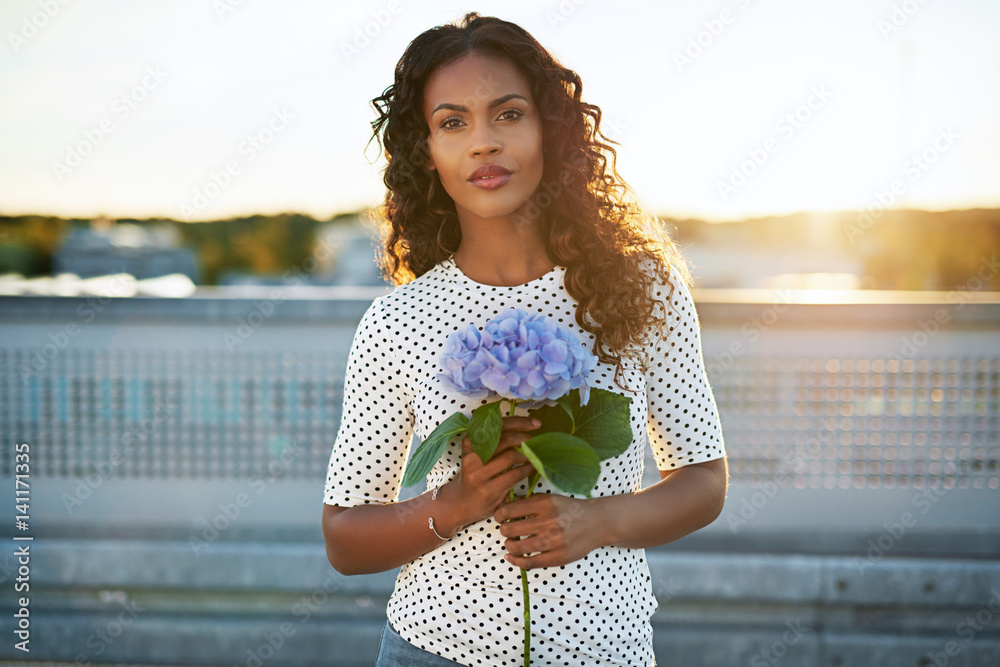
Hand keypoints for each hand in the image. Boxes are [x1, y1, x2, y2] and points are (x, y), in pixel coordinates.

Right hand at [437, 416, 539, 533]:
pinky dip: (528, 469)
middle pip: (504, 439)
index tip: (535, 423)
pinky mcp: (489, 490)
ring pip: (510, 456)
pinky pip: (515, 474)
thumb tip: (523, 428)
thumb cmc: (476, 474)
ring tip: (536, 454)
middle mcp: (471, 457)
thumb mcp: (477, 454)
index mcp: (469, 443)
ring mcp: (479, 475)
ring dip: (528, 454)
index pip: (496, 426)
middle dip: (525, 437)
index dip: (518, 422)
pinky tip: (533, 467)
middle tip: (536, 441)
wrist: (462, 502)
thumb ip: (492, 441)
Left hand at [493, 492, 606, 568]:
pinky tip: (511, 558)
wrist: (596, 522)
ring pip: (518, 547)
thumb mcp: (550, 499)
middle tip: (506, 530)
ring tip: (511, 543)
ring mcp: (553, 541)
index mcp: (545, 504)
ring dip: (509, 546)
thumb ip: (528, 501)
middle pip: (510, 529)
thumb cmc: (569, 509)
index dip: (499, 514)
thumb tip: (503, 505)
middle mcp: (549, 522)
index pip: (509, 510)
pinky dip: (516, 561)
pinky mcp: (558, 557)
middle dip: (504, 531)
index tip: (500, 517)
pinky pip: (530, 563)